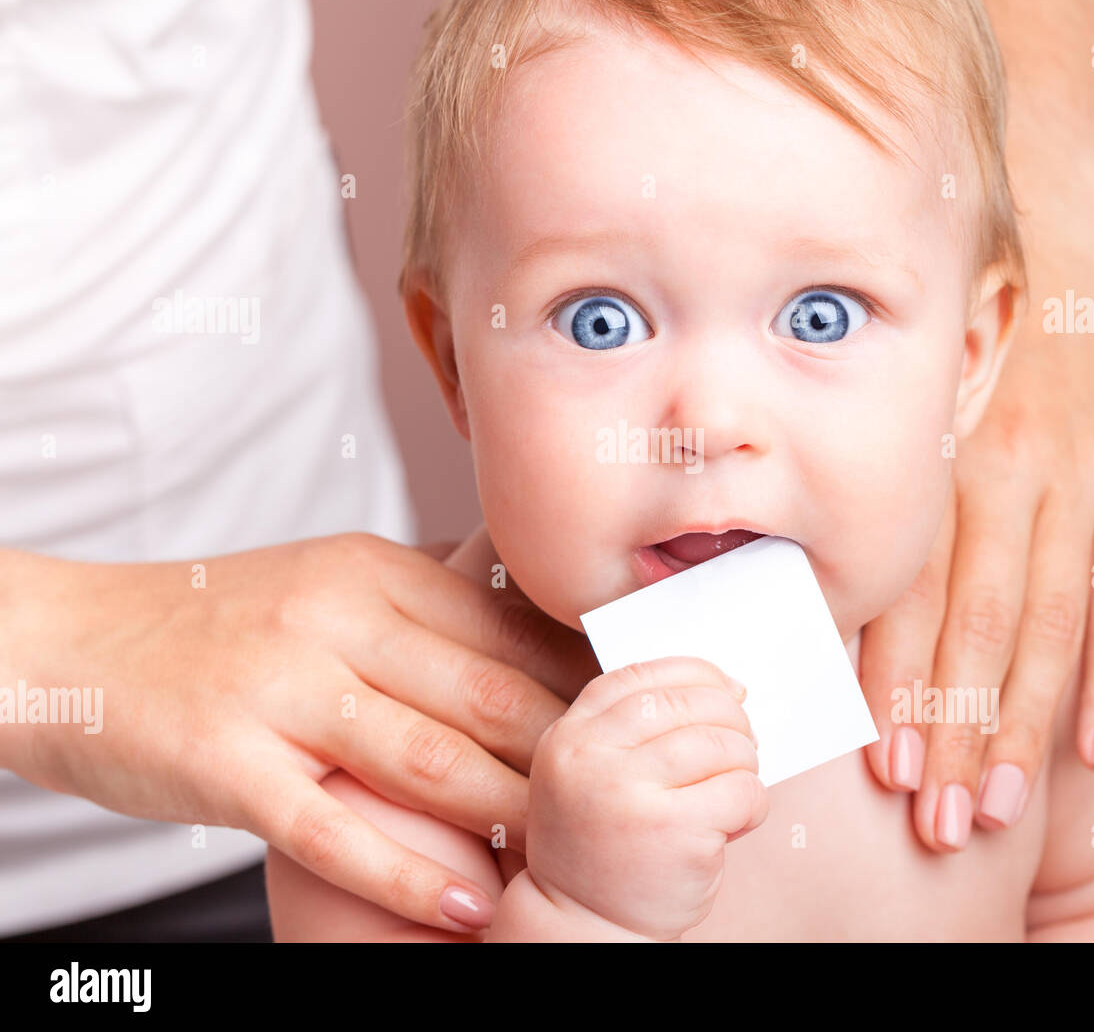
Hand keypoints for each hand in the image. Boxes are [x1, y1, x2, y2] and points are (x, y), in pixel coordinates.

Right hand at [0, 532, 596, 930]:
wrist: (75, 641)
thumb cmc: (214, 621)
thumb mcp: (327, 583)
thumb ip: (418, 608)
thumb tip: (523, 625)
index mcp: (371, 573)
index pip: (506, 630)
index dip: (580, 682)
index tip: (638, 721)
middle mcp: (336, 621)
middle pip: (485, 693)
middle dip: (569, 752)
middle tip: (634, 796)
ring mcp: (281, 689)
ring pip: (426, 758)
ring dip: (508, 811)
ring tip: (570, 854)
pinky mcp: (229, 760)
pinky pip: (334, 827)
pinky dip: (409, 869)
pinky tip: (465, 899)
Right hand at [525, 657, 767, 939]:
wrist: (583, 929)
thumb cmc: (605, 847)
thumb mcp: (594, 773)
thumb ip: (640, 729)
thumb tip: (732, 688)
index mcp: (570, 736)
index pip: (643, 675)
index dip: (696, 675)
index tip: (728, 690)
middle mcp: (591, 757)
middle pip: (691, 703)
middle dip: (732, 722)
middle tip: (740, 751)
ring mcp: (629, 793)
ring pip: (724, 744)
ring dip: (745, 767)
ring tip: (729, 796)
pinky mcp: (673, 831)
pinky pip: (744, 791)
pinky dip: (753, 806)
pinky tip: (732, 827)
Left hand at [858, 237, 1093, 850]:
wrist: (1058, 255)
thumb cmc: (959, 353)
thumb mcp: (909, 410)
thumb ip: (881, 499)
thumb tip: (830, 606)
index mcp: (936, 461)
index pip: (910, 595)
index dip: (895, 686)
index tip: (879, 766)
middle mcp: (1005, 475)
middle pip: (976, 627)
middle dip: (952, 731)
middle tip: (933, 819)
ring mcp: (1080, 482)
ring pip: (1048, 624)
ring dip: (1022, 725)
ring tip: (997, 805)